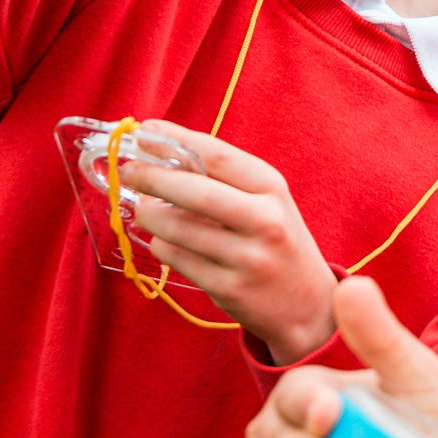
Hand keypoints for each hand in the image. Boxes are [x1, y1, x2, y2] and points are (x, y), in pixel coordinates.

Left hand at [121, 121, 338, 361]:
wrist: (308, 305)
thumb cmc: (277, 241)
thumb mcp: (266, 202)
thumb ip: (224, 179)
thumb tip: (162, 151)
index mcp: (272, 189)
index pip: (217, 155)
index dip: (176, 140)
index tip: (145, 132)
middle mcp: (265, 220)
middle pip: (196, 192)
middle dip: (152, 177)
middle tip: (128, 171)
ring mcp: (247, 258)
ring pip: (180, 229)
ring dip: (149, 215)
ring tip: (142, 209)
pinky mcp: (229, 289)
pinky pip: (179, 260)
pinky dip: (162, 245)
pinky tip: (162, 239)